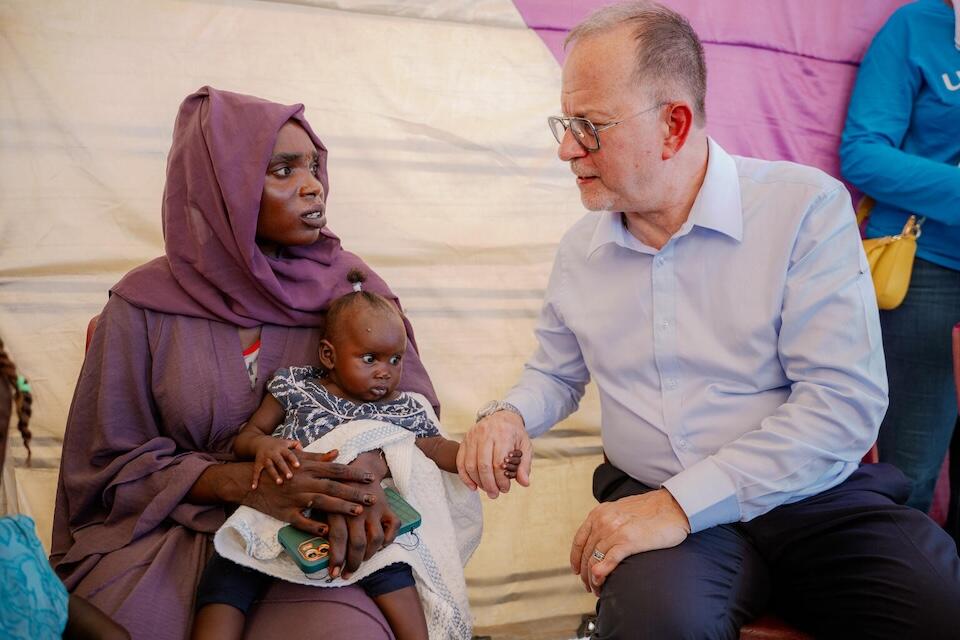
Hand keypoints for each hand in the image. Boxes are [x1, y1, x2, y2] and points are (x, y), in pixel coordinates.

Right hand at [241, 449, 375, 536]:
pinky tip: (328, 531)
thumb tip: (338, 453)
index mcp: (308, 468)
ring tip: (358, 512)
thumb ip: (319, 457)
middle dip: (354, 492)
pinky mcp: (286, 513)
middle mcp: (304, 481)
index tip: (371, 478)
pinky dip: (314, 526)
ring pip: (321, 502)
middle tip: (372, 498)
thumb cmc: (279, 470)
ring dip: (340, 507)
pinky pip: (301, 521)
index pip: (336, 470)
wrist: (250, 482)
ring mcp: (295, 498)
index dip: (354, 474)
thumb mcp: (298, 461)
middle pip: (333, 486)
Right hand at [251, 436, 302, 488]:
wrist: (259, 442)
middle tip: (290, 477)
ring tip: (279, 483)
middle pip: (279, 461)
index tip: (298, 466)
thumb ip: (297, 445)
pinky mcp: (258, 463)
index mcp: (282, 448)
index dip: (293, 459)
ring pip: (269, 467)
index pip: (289, 454)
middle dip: (284, 469)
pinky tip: (254, 487)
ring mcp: (265, 458)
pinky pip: (256, 472)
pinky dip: (254, 479)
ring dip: (274, 475)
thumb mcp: (287, 442)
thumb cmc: (277, 444)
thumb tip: (305, 452)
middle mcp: (273, 453)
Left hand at [325, 450, 398, 578]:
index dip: (336, 559)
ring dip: (370, 555)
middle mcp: (357, 510)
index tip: (333, 574)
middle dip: (353, 563)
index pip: (338, 539)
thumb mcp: (321, 501)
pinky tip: (381, 545)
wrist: (358, 465)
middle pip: (358, 544)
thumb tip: (314, 548)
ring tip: (363, 560)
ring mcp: (374, 509)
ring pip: (376, 539)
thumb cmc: (334, 488)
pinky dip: (389, 539)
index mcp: (338, 508)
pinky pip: (393, 527)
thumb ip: (316, 521)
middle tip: (348, 574)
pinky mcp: (387, 507)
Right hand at [457, 410, 532, 497]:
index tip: (505, 489)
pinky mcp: (464, 440)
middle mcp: (485, 434)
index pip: (499, 463)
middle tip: (494, 495)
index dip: (501, 480)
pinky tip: (473, 486)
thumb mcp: (525, 446)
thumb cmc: (514, 434)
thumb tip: (524, 483)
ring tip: (487, 490)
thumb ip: (525, 465)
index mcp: (503, 434)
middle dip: (489, 484)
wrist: (501, 416)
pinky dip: (465, 476)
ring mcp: (472, 436)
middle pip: (483, 465)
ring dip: (478, 482)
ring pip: (470, 465)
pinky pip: (460, 461)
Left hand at [570, 489, 690, 594]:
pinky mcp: (628, 541)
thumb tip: (601, 541)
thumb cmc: (653, 510)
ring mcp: (614, 531)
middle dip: (585, 574)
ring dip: (593, 578)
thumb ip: (609, 523)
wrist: (674, 506)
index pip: (579, 540)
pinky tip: (600, 582)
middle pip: (585, 553)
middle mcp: (603, 521)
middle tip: (589, 586)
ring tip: (598, 589)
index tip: (577, 571)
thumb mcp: (621, 510)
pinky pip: (608, 561)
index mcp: (599, 513)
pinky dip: (602, 574)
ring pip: (595, 560)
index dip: (576, 559)